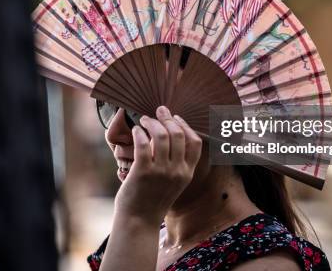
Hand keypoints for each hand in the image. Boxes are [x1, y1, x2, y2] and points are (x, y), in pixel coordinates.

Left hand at [113, 105, 202, 225]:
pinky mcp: (143, 171)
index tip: (175, 117)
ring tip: (145, 120)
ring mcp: (160, 171)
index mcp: (187, 173)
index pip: (195, 142)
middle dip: (168, 118)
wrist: (139, 221)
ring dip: (152, 123)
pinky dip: (139, 132)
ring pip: (161, 136)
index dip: (186, 125)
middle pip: (178, 135)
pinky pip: (143, 144)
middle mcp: (177, 171)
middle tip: (159, 111)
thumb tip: (169, 135)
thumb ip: (176, 163)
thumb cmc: (153, 199)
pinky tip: (136, 130)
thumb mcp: (174, 183)